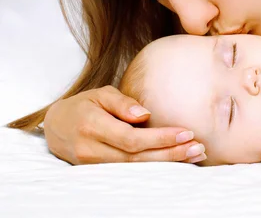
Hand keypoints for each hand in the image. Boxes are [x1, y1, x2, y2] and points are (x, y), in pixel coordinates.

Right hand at [44, 85, 205, 164]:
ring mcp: (93, 165)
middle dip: (170, 154)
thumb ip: (122, 103)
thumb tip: (146, 114)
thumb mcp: (101, 94)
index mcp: (93, 126)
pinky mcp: (97, 173)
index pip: (132, 138)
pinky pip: (130, 172)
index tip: (186, 132)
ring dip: (167, 163)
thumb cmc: (84, 105)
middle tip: (198, 148)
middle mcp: (92, 150)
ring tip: (194, 155)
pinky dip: (154, 168)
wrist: (57, 126)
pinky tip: (176, 162)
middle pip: (137, 158)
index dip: (160, 138)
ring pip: (135, 169)